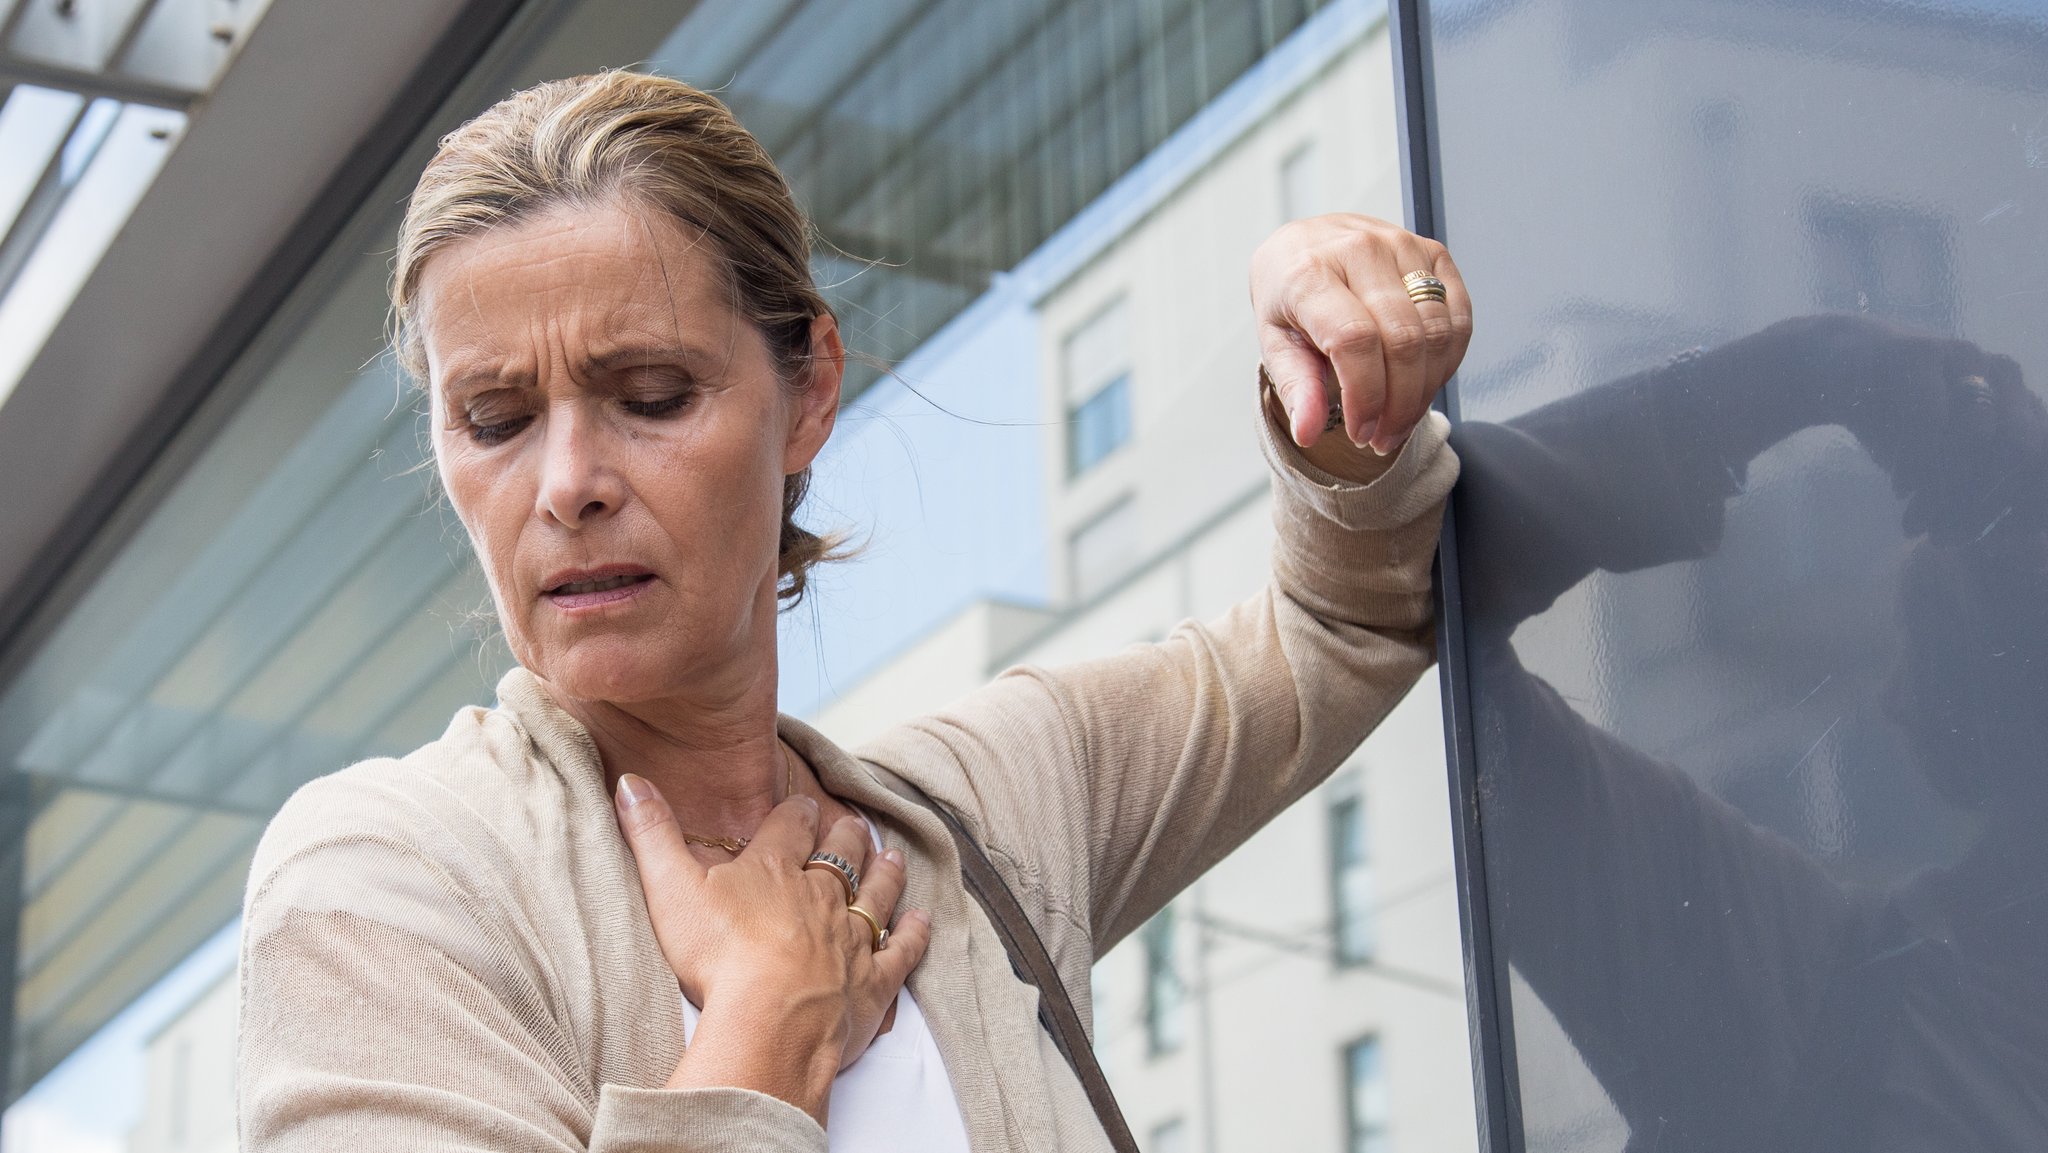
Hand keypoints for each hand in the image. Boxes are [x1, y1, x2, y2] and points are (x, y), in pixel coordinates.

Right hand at [613, 774, 932, 1119]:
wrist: (770, 1021)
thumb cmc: (718, 956)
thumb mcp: (670, 888)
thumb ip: (650, 834)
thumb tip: (628, 780)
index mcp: (773, 871)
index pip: (789, 829)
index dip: (796, 814)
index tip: (803, 804)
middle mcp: (821, 896)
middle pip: (840, 857)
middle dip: (848, 838)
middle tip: (857, 825)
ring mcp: (852, 938)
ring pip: (876, 896)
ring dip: (885, 875)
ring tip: (892, 857)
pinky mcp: (873, 982)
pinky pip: (901, 951)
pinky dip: (914, 935)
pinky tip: (923, 922)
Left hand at [1251, 213, 1472, 454]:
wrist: (1306, 240)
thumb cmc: (1289, 294)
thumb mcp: (1275, 341)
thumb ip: (1294, 386)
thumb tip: (1308, 432)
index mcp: (1310, 271)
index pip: (1355, 340)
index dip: (1366, 396)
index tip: (1360, 432)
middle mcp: (1361, 250)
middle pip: (1404, 341)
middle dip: (1399, 404)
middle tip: (1382, 437)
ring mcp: (1403, 246)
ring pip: (1437, 333)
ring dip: (1425, 390)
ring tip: (1400, 418)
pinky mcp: (1434, 252)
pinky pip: (1458, 318)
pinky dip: (1446, 363)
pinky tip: (1422, 384)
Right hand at [1792, 314, 2046, 546]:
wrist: (1831, 368)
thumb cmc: (1895, 418)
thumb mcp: (1941, 458)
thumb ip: (1975, 487)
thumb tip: (2004, 541)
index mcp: (2019, 403)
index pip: (2042, 462)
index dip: (2025, 509)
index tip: (1988, 542)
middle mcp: (2005, 377)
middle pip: (2020, 453)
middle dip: (1982, 506)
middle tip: (1941, 539)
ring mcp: (1967, 359)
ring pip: (1978, 437)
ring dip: (1946, 490)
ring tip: (1915, 520)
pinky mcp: (1922, 352)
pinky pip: (1931, 421)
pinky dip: (1916, 463)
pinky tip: (1900, 487)